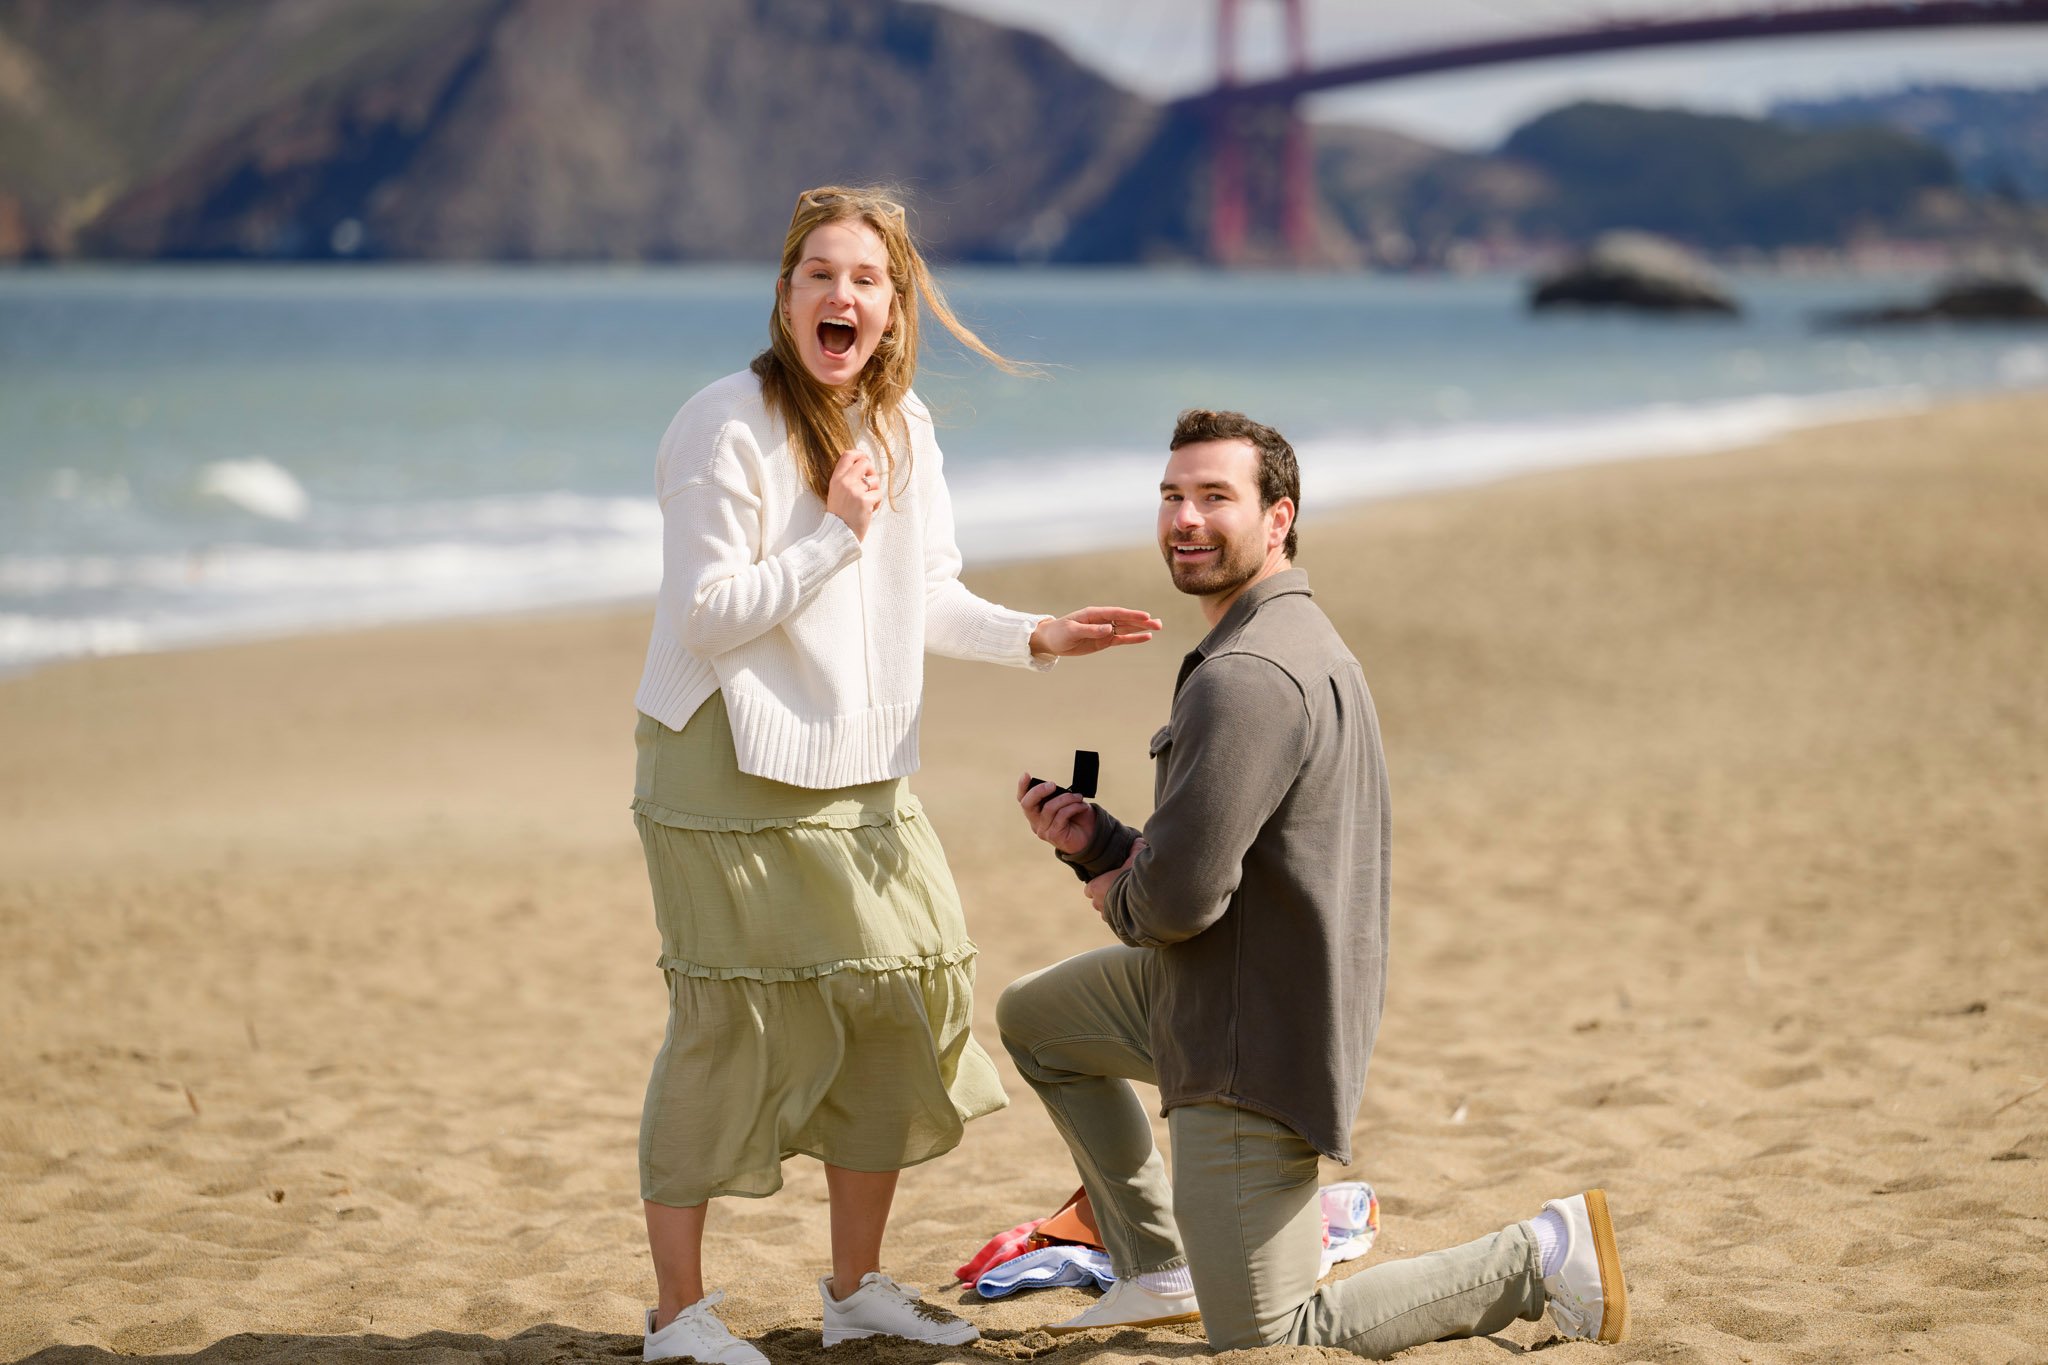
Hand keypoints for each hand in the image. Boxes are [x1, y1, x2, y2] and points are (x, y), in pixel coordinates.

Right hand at [825, 450, 882, 540]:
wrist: (838, 534)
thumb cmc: (839, 515)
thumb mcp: (835, 492)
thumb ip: (845, 479)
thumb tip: (863, 466)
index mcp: (836, 479)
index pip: (848, 455)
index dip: (860, 454)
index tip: (865, 460)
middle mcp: (845, 482)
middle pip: (865, 463)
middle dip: (871, 472)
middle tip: (870, 484)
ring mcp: (855, 491)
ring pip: (875, 479)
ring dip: (875, 490)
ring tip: (867, 501)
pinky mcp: (865, 501)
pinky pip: (878, 494)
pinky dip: (877, 503)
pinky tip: (869, 510)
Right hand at [1016, 772, 1095, 855]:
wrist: (1089, 836)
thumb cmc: (1076, 817)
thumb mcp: (1064, 803)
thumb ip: (1056, 796)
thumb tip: (1054, 787)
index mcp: (1035, 812)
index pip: (1023, 799)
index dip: (1022, 787)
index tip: (1026, 775)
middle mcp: (1035, 822)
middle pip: (1027, 804)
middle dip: (1039, 791)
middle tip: (1053, 785)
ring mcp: (1043, 830)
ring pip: (1049, 807)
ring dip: (1066, 798)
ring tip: (1078, 796)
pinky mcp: (1053, 835)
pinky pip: (1062, 815)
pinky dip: (1073, 807)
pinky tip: (1082, 806)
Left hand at [1029, 606, 1162, 657]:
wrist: (1051, 641)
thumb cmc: (1059, 632)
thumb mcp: (1072, 631)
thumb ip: (1090, 630)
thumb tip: (1109, 628)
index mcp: (1094, 614)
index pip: (1116, 613)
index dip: (1131, 615)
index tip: (1145, 616)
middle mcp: (1102, 620)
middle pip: (1125, 620)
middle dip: (1142, 621)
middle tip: (1158, 623)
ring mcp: (1104, 630)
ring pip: (1126, 629)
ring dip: (1141, 628)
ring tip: (1158, 627)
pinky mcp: (1104, 640)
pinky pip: (1121, 639)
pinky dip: (1133, 638)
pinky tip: (1145, 637)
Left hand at [1085, 838, 1144, 919]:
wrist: (1146, 902)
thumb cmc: (1135, 879)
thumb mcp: (1135, 859)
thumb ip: (1135, 849)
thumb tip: (1139, 841)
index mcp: (1095, 887)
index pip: (1089, 889)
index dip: (1097, 885)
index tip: (1108, 881)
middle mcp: (1098, 904)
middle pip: (1097, 901)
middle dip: (1106, 897)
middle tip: (1120, 890)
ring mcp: (1107, 917)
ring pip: (1107, 913)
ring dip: (1114, 908)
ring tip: (1128, 902)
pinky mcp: (1118, 927)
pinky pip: (1117, 922)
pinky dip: (1123, 918)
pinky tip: (1134, 912)